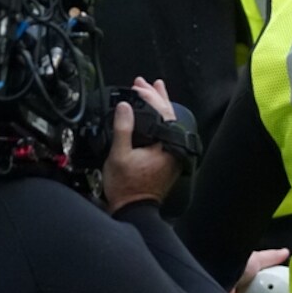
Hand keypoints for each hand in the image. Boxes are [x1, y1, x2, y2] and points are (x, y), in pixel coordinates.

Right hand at [101, 77, 180, 212]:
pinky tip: (149, 117)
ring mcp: (171, 154)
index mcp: (165, 145)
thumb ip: (123, 128)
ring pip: (166, 124)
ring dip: (156, 107)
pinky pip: (163, 134)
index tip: (138, 85)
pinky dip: (156, 122)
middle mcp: (172, 149)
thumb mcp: (119, 155)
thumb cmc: (126, 187)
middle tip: (143, 83)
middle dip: (155, 97)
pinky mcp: (165, 160)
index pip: (162, 112)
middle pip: (168, 115)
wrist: (133, 210)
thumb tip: (125, 106)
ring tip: (150, 91)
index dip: (150, 96)